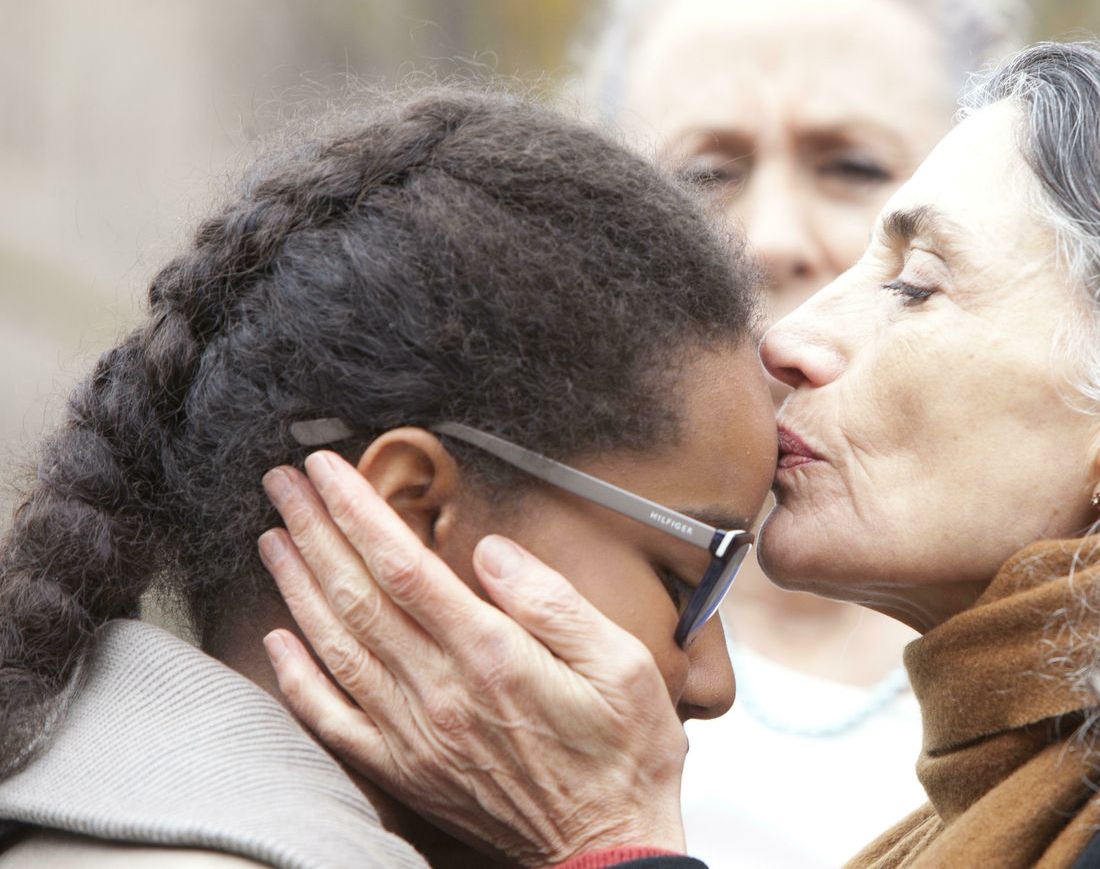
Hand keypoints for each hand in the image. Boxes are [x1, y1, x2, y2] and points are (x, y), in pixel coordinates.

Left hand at [256, 451, 688, 866]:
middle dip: (315, 530)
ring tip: (273, 538)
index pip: (404, 566)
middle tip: (285, 483)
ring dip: (297, 587)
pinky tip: (279, 640)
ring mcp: (414, 735)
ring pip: (335, 647)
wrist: (608, 846)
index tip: (329, 470)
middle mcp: (441, 693)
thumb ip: (553, 602)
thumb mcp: (622, 663)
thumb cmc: (624, 754)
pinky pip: (332, 721)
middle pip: (357, 596)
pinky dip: (297, 678)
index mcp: (493, 657)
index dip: (359, 512)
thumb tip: (492, 552)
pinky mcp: (404, 770)